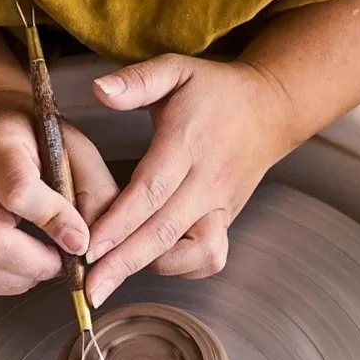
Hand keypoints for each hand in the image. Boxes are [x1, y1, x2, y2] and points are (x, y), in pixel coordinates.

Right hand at [0, 90, 118, 294]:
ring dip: (25, 276)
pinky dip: (11, 281)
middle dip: (39, 263)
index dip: (54, 222)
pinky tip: (32, 267)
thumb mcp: (77, 151)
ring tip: (52, 263)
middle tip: (67, 260)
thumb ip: (94, 194)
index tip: (79, 240)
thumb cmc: (37, 139)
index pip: (18, 191)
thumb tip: (94, 247)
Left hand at [85, 55, 294, 307]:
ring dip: (151, 268)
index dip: (119, 222)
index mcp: (188, 144)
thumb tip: (99, 90)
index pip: (150, 190)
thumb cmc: (215, 92)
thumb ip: (136, 80)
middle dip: (124, 264)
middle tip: (91, 290)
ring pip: (191, 252)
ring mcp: (220, 207)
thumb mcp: (175, 69)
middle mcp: (207, 182)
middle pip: (164, 231)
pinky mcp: (227, 222)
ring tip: (112, 276)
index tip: (89, 248)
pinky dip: (181, 268)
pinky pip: (208, 258)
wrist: (270, 111)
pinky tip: (151, 263)